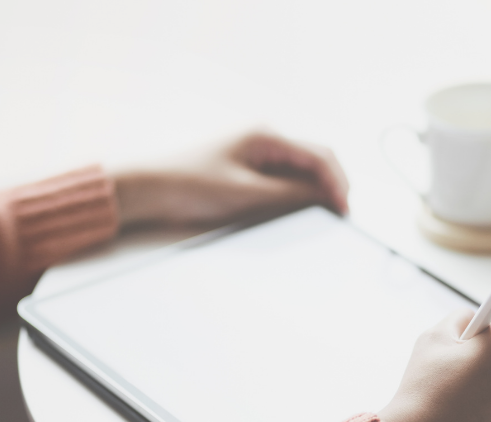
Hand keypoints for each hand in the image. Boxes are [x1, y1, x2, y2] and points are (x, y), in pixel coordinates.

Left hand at [111, 131, 348, 227]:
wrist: (146, 188)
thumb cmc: (187, 184)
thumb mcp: (246, 194)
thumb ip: (291, 195)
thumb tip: (327, 198)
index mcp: (266, 135)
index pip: (320, 155)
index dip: (338, 183)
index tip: (345, 210)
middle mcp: (265, 139)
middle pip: (315, 161)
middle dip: (332, 187)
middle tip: (340, 215)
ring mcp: (257, 154)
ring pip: (301, 172)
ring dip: (315, 192)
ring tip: (323, 216)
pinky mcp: (248, 169)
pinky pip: (284, 180)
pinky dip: (297, 195)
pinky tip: (298, 211)